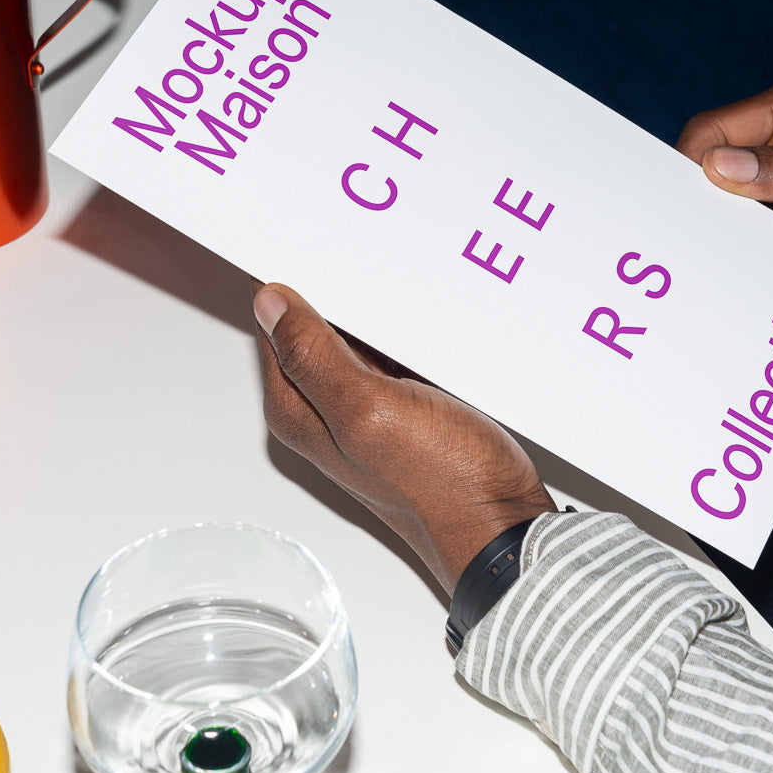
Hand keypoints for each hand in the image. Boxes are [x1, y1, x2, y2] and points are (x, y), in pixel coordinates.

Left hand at [253, 283, 556, 594]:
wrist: (502, 525)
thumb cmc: (443, 485)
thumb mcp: (371, 412)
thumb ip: (314, 357)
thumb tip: (270, 304)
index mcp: (299, 411)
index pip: (271, 326)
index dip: (286, 284)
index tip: (310, 247)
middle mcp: (325, 412)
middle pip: (311, 328)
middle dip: (333, 292)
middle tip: (361, 256)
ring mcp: (366, 411)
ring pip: (355, 337)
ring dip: (373, 311)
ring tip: (398, 286)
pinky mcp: (405, 409)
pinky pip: (392, 354)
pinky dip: (404, 334)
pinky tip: (425, 323)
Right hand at [676, 79, 772, 312]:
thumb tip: (719, 165)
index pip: (716, 130)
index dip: (689, 163)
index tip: (678, 204)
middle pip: (706, 171)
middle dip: (693, 204)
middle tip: (677, 242)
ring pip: (717, 215)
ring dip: (712, 239)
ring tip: (698, 268)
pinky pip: (739, 248)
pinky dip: (731, 264)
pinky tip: (725, 282)